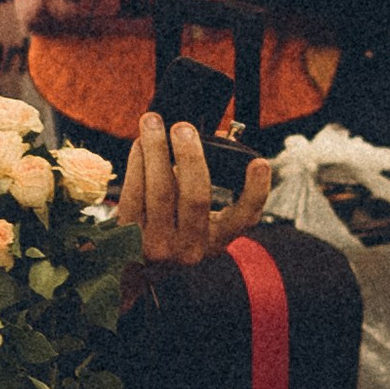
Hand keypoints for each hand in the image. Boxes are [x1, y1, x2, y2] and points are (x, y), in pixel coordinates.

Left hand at [119, 110, 273, 264]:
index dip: (256, 191)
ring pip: (161, 191)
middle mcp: (191, 248)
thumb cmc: (172, 228)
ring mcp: (158, 246)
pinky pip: (134, 193)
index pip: (244, 219)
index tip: (260, 163)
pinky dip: (137, 163)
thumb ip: (204, 181)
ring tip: (152, 122)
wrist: (134, 266)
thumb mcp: (197, 219)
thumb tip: (205, 137)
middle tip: (183, 127)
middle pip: (196, 198)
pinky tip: (140, 144)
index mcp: (216, 241)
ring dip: (156, 151)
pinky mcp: (129, 237)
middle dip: (191, 156)